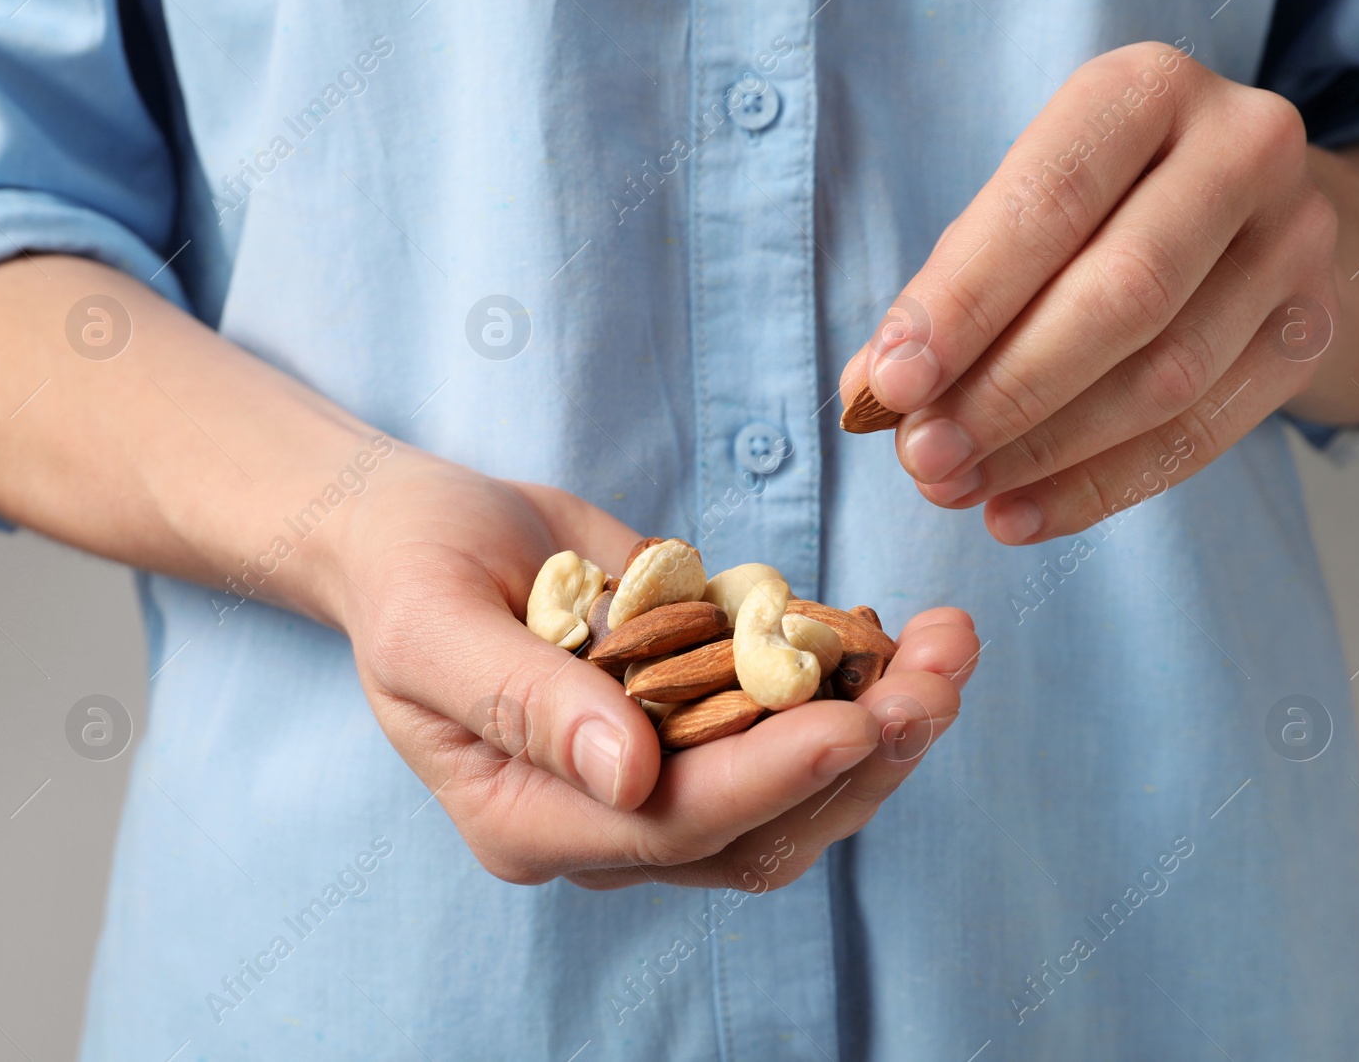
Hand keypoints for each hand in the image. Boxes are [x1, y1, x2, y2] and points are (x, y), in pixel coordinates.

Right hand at [331, 451, 980, 888]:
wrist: (421, 534)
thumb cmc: (408, 571)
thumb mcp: (432, 627)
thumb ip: (523, 703)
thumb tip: (630, 776)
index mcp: (529, 817)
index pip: (675, 820)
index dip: (773, 776)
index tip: (859, 719)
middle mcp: (608, 819)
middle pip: (763, 824)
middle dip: (864, 754)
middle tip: (943, 673)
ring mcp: (661, 774)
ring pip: (801, 792)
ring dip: (886, 725)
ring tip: (950, 647)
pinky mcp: (699, 720)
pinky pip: (794, 726)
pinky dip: (858, 686)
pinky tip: (904, 638)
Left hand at [842, 41, 1337, 542]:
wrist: (1255, 212)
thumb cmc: (1103, 208)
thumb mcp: (1025, 211)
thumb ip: (952, 290)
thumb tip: (874, 391)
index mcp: (1147, 92)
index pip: (1047, 202)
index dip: (964, 302)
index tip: (892, 382)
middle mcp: (1242, 149)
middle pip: (1121, 295)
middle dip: (1005, 391)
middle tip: (923, 457)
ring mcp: (1296, 244)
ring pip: (1165, 378)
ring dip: (1044, 452)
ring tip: (957, 488)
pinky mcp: (1312, 332)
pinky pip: (1201, 436)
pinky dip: (1097, 488)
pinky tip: (1019, 513)